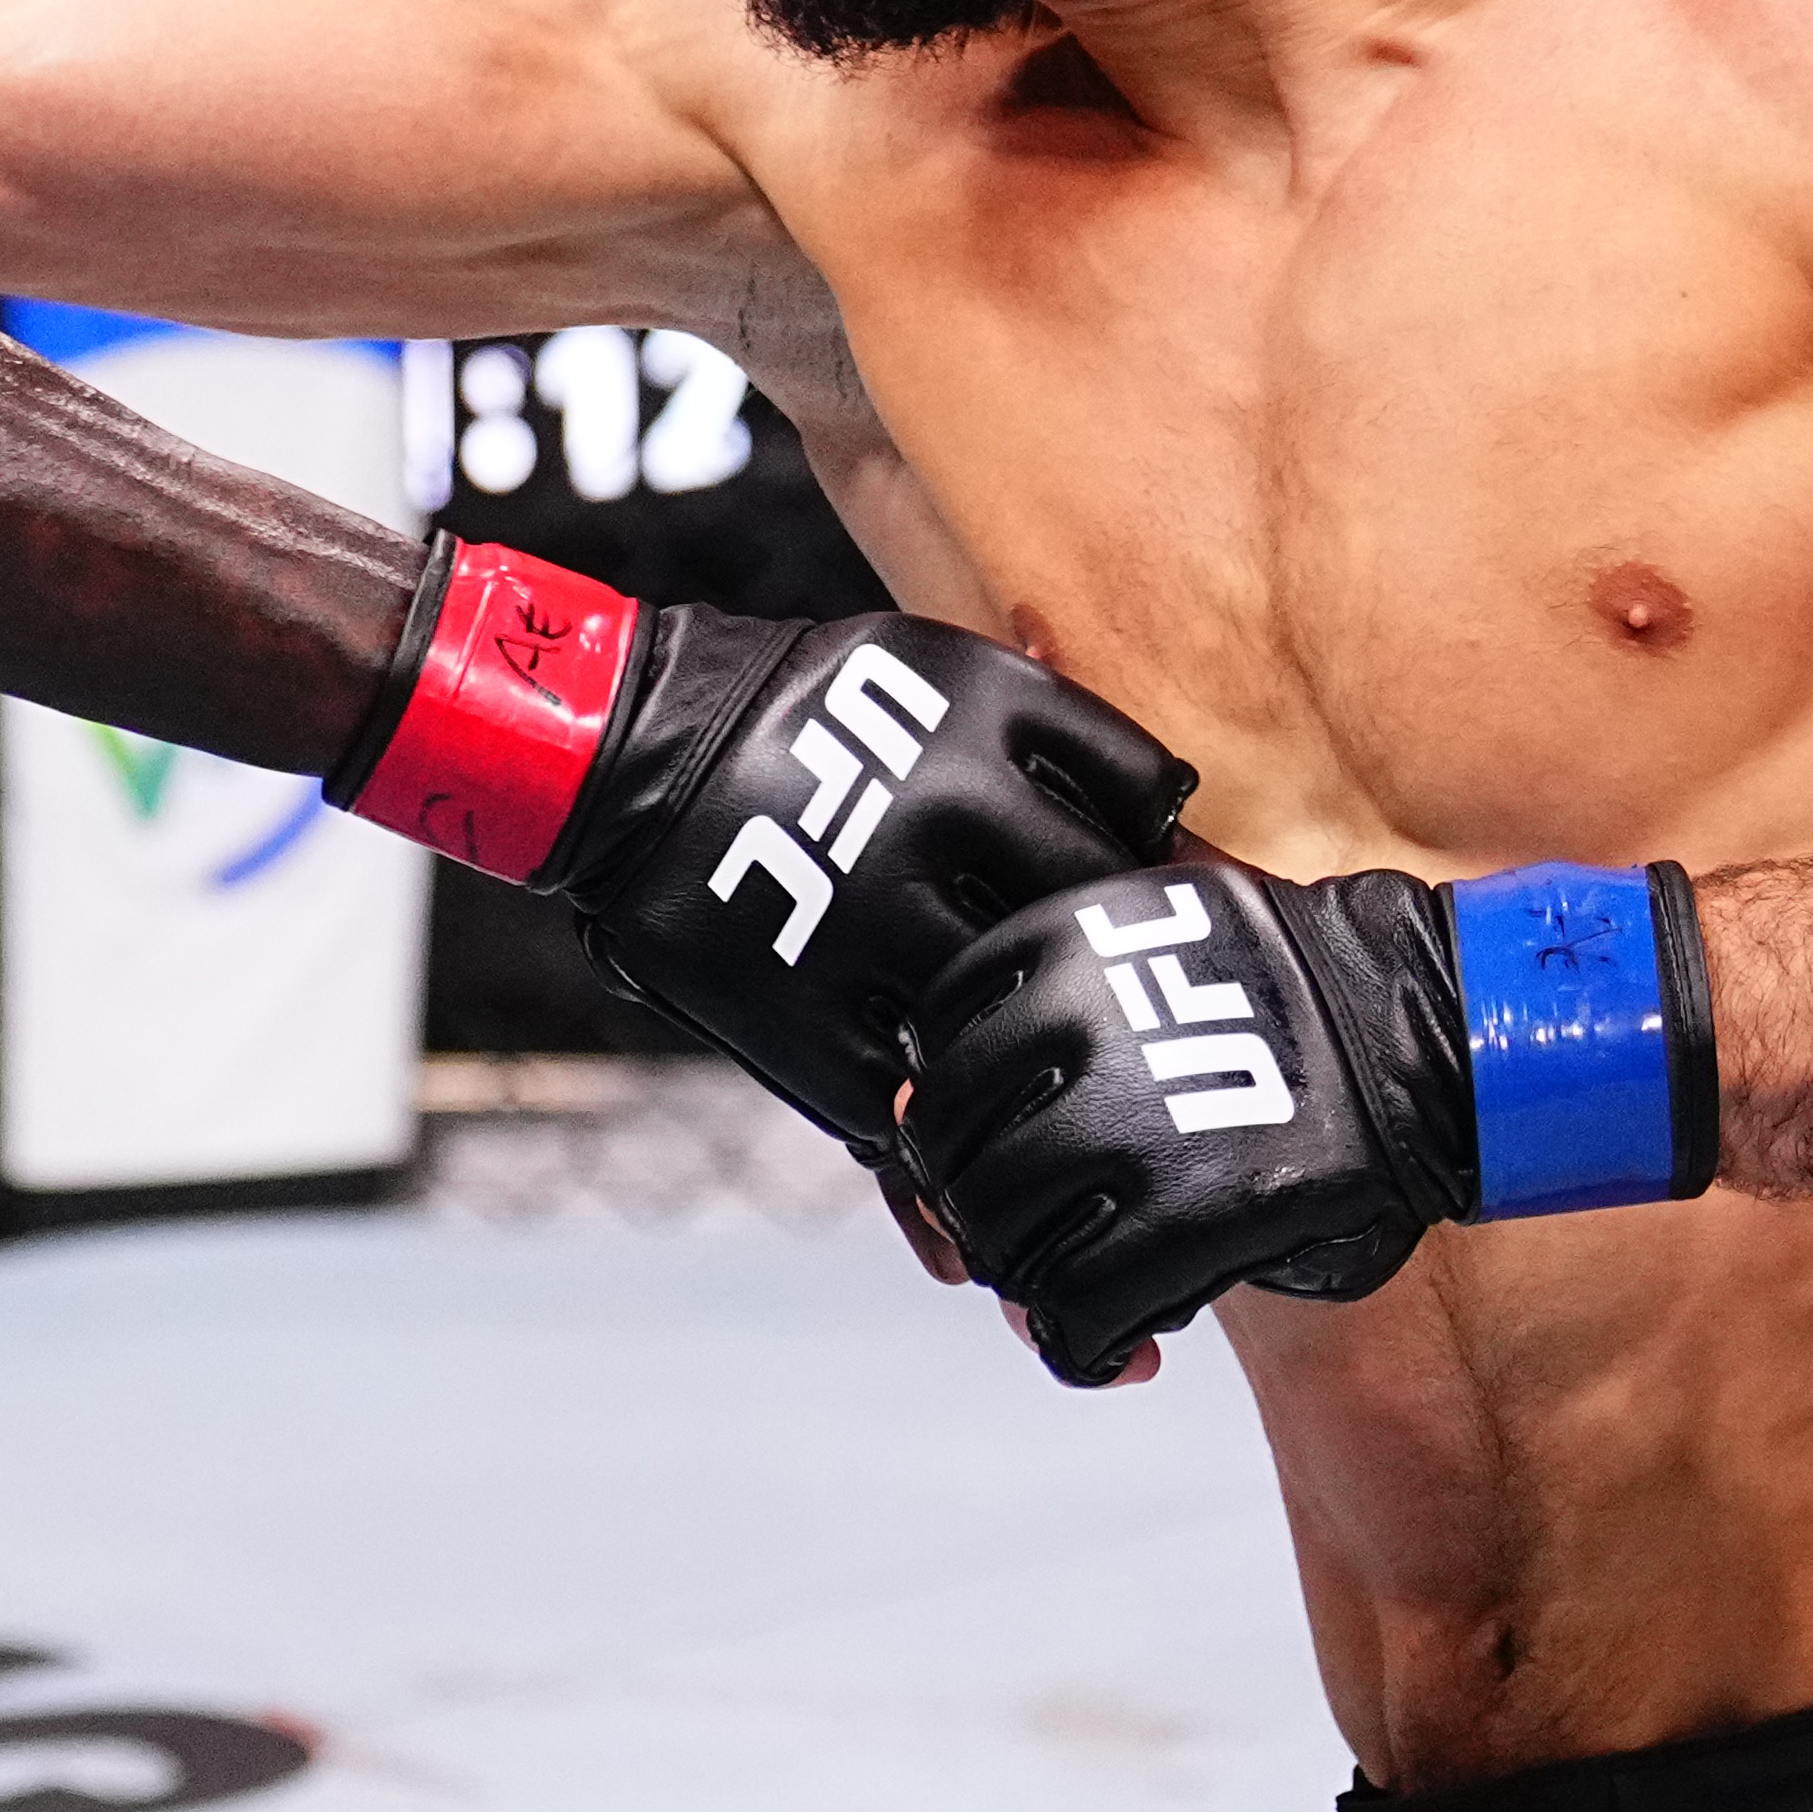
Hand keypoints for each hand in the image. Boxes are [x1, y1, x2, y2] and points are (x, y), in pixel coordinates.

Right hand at [551, 610, 1199, 1156]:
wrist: (633, 759)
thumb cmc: (820, 713)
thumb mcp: (947, 672)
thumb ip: (1060, 731)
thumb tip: (1179, 812)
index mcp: (976, 740)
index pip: (1136, 818)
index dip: (1158, 863)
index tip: (1150, 894)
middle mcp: (926, 830)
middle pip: (1078, 929)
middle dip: (1107, 969)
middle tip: (1117, 1004)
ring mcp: (858, 930)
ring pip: (997, 1025)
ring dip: (1026, 1060)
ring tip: (1048, 1083)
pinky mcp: (794, 1017)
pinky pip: (900, 1111)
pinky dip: (933, 1136)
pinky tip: (955, 1139)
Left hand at [898, 858, 1712, 1385]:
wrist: (1427, 1032)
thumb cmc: (1278, 1009)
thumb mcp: (1141, 960)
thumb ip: (1037, 1018)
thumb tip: (914, 1104)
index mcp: (1056, 946)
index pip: (935, 1057)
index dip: (953, 1130)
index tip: (996, 1160)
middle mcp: (1074, 1026)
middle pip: (955, 1162)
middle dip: (983, 1221)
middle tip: (1036, 1246)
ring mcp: (1133, 1124)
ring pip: (1006, 1244)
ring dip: (1030, 1291)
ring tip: (1080, 1299)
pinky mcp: (1192, 1215)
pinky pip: (1081, 1310)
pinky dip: (1084, 1348)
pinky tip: (1121, 1352)